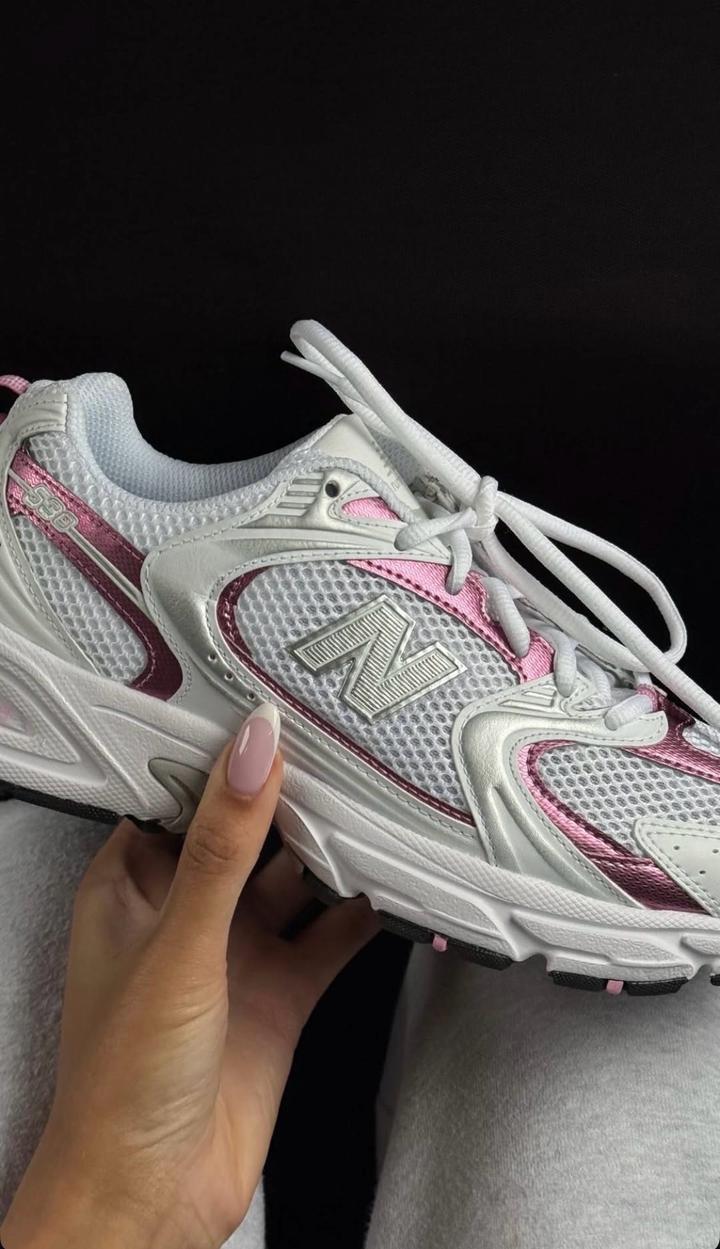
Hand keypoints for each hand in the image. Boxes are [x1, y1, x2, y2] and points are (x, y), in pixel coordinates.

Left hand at [1, 703, 378, 1248]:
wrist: (153, 1198)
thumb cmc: (124, 1077)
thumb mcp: (179, 940)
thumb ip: (223, 843)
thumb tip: (253, 746)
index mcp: (130, 884)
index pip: (177, 793)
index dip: (218, 750)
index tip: (268, 699)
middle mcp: (183, 911)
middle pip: (244, 831)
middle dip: (290, 793)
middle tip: (344, 735)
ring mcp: (235, 952)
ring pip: (292, 879)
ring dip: (332, 847)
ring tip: (382, 793)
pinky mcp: (279, 993)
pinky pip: (330, 936)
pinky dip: (362, 910)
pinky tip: (396, 877)